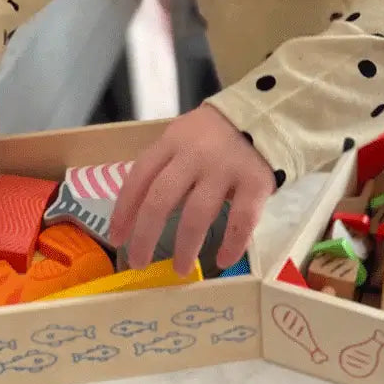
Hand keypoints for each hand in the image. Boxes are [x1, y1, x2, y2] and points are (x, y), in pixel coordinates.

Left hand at [109, 103, 275, 276]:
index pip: (139, 177)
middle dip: (146, 236)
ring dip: (186, 247)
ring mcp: (226, 168)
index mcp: (173, 141)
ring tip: (180, 270)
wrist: (266, 114)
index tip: (116, 239)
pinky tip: (225, 260)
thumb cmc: (217, 134)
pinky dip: (232, 244)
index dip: (124, 210)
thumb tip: (140, 214)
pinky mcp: (255, 181)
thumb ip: (166, 165)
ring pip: (197, 214)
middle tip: (139, 262)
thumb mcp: (184, 137)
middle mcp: (195, 154)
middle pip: (161, 199)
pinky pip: (242, 219)